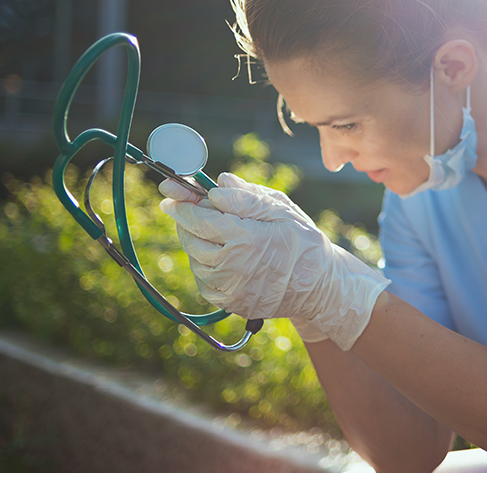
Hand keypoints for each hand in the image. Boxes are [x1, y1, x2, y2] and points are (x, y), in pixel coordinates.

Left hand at [159, 173, 389, 350]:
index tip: (168, 192)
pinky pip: (203, 280)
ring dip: (195, 242)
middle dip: (185, 220)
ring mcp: (229, 288)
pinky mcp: (229, 303)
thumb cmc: (302, 242)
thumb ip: (247, 197)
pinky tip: (220, 255)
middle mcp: (233, 266)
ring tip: (212, 232)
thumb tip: (218, 183)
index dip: (182, 203)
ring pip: (194, 259)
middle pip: (191, 238)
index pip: (200, 218)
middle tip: (185, 207)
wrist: (318, 286)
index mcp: (246, 238)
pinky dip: (204, 264)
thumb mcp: (281, 210)